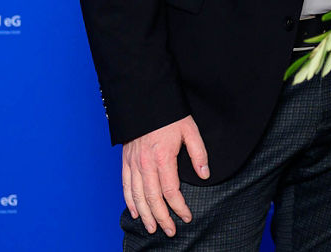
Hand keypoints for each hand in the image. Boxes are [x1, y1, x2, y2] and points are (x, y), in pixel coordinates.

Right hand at [121, 115, 209, 236]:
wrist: (146, 99)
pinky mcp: (126, 161)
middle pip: (152, 198)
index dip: (179, 207)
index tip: (187, 216)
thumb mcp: (191, 130)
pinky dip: (129, 201)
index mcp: (162, 157)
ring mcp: (133, 163)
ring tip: (152, 228)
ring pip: (137, 196)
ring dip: (145, 215)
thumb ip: (199, 154)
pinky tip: (135, 212)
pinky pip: (125, 186)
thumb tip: (205, 175)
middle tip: (170, 231)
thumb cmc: (171, 115)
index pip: (171, 190)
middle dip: (162, 217)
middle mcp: (145, 164)